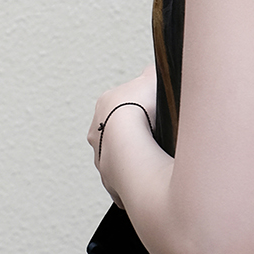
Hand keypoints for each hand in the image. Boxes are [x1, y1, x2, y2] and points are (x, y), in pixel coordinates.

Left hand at [87, 66, 157, 206]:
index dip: (139, 106)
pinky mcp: (111, 181)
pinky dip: (137, 178)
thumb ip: (151, 74)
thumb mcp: (152, 78)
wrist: (130, 142)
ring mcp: (102, 158)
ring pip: (119, 157)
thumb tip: (152, 72)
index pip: (121, 104)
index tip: (154, 111)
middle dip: (134, 135)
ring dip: (134, 158)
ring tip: (156, 158)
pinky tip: (152, 175)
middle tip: (156, 137)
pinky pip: (125, 180)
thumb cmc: (140, 108)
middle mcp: (97, 132)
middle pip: (116, 132)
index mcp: (105, 104)